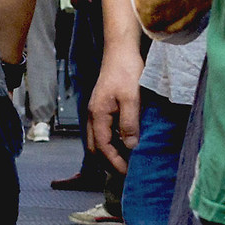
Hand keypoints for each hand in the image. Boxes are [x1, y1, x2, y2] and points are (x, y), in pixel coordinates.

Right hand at [86, 40, 142, 171]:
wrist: (121, 51)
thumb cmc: (126, 71)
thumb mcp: (132, 98)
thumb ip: (129, 123)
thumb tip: (130, 146)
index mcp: (97, 115)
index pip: (103, 147)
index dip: (114, 162)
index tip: (127, 173)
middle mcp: (93, 115)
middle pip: (95, 147)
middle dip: (107, 162)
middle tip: (125, 171)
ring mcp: (96, 111)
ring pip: (97, 140)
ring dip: (108, 152)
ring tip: (125, 161)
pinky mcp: (103, 107)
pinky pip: (103, 131)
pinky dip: (111, 142)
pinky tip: (124, 143)